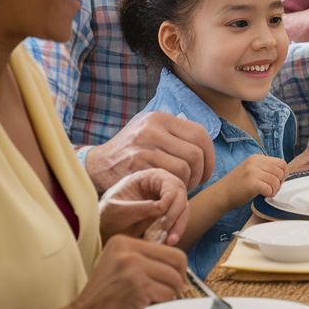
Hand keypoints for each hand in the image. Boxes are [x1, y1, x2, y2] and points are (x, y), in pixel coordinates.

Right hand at [68, 235, 187, 308]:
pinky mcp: (139, 285)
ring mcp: (133, 266)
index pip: (170, 250)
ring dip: (171, 292)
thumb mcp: (121, 265)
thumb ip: (145, 258)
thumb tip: (180, 263)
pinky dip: (163, 301)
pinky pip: (167, 293)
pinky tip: (146, 304)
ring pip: (174, 278)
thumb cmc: (107, 296)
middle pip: (177, 260)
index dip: (177, 267)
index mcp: (122, 242)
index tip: (173, 279)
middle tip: (174, 290)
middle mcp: (128, 250)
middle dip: (180, 278)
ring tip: (154, 298)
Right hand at [85, 111, 214, 191]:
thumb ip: (176, 133)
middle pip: (195, 153)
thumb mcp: (151, 130)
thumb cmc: (132, 150)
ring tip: (182, 187)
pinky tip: (170, 190)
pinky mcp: (136, 165)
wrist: (98, 164)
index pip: (200, 134)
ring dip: (189, 182)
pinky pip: (169, 178)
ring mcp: (143, 147)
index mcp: (160, 118)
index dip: (210, 156)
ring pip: (184, 168)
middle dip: (202, 172)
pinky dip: (175, 187)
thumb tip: (206, 146)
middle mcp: (152, 129)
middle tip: (195, 182)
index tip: (206, 170)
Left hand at [98, 169, 189, 245]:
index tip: (162, 220)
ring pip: (183, 211)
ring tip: (170, 242)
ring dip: (179, 227)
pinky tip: (167, 242)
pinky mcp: (167, 214)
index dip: (171, 202)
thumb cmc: (107, 214)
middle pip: (181, 197)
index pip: (172, 185)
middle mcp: (163, 186)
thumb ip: (140, 208)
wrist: (103, 226)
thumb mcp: (118, 210)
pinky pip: (178, 221)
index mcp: (151, 177)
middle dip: (177, 216)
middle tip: (167, 233)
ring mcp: (166, 200)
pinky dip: (175, 232)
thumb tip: (163, 208)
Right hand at [219, 155, 286, 205]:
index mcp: (257, 158)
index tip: (277, 181)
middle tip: (272, 189)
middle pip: (280, 172)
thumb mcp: (252, 170)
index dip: (283, 173)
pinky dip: (270, 194)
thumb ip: (265, 168)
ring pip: (276, 181)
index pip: (281, 163)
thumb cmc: (238, 185)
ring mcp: (253, 172)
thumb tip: (284, 172)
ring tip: (268, 192)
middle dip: (280, 182)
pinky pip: (270, 189)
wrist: (221, 194)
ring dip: (275, 189)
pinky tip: (264, 195)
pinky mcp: (252, 183)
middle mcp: (255, 162)